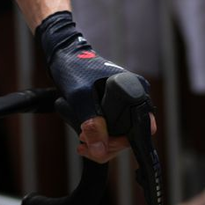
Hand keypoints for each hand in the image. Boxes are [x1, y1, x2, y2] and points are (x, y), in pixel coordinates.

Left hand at [34, 11, 156, 163]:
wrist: (62, 54)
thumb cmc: (73, 68)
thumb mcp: (79, 97)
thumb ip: (90, 122)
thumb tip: (100, 150)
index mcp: (135, 89)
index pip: (141, 129)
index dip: (121, 143)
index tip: (100, 148)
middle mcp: (135, 96)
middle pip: (129, 136)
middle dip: (106, 145)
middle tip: (83, 144)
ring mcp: (124, 102)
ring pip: (120, 135)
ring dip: (101, 143)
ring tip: (81, 142)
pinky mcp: (114, 107)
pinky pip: (112, 129)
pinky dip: (99, 137)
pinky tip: (84, 138)